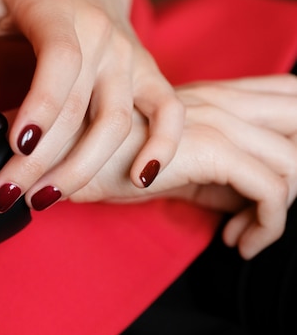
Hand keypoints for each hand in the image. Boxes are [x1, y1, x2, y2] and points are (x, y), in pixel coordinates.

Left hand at [0, 0, 183, 212]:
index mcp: (58, 11)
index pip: (60, 60)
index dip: (41, 107)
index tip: (14, 146)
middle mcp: (102, 35)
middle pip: (81, 108)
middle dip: (41, 160)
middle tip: (4, 195)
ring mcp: (128, 56)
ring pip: (118, 122)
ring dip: (83, 168)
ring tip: (43, 199)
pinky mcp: (146, 73)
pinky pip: (169, 112)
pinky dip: (163, 147)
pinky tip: (139, 179)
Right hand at [69, 75, 296, 258]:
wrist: (61, 156)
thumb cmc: (104, 161)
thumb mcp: (169, 164)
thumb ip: (215, 175)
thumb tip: (250, 203)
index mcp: (213, 97)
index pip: (287, 93)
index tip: (281, 188)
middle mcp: (220, 101)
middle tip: (274, 208)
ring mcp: (216, 121)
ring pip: (294, 160)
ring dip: (283, 209)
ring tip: (249, 233)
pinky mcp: (209, 149)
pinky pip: (271, 189)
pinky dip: (266, 225)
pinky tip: (236, 241)